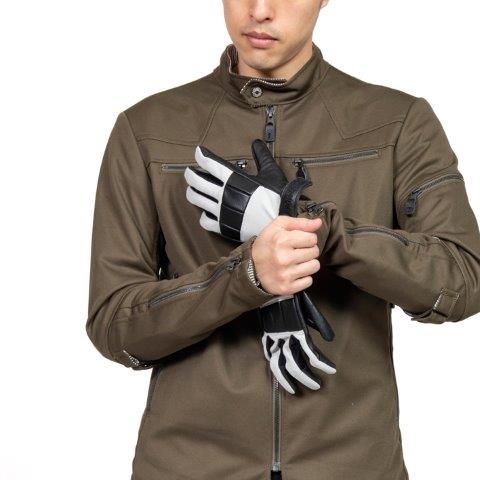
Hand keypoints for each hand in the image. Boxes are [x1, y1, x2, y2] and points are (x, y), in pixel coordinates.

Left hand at [184, 139, 311, 241]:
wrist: (278, 225)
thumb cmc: (278, 199)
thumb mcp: (271, 173)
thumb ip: (262, 157)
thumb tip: (256, 143)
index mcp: (235, 180)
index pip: (211, 164)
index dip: (201, 156)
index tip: (198, 152)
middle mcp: (224, 194)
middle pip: (197, 181)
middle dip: (190, 174)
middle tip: (189, 172)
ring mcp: (221, 210)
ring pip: (196, 199)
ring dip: (192, 192)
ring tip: (193, 190)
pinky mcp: (223, 226)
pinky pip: (204, 220)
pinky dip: (203, 215)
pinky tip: (206, 212)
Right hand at [251, 215, 322, 294]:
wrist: (251, 267)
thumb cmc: (267, 244)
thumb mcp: (278, 226)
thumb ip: (300, 222)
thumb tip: (319, 222)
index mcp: (281, 240)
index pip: (312, 238)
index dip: (307, 238)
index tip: (298, 241)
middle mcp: (284, 258)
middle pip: (315, 252)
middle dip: (308, 250)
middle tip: (296, 251)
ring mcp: (286, 274)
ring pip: (315, 266)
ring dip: (308, 263)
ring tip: (297, 262)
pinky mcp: (287, 287)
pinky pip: (309, 281)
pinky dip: (303, 277)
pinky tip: (294, 273)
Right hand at [259, 290, 335, 393]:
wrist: (273, 289)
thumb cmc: (292, 298)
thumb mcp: (308, 308)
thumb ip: (319, 323)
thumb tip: (330, 338)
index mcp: (298, 330)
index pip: (312, 353)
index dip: (322, 363)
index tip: (330, 370)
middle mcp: (285, 337)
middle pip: (295, 364)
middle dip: (306, 378)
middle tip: (316, 385)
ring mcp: (274, 338)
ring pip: (279, 365)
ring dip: (287, 380)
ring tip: (294, 390)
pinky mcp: (267, 335)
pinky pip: (269, 353)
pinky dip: (273, 364)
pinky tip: (278, 371)